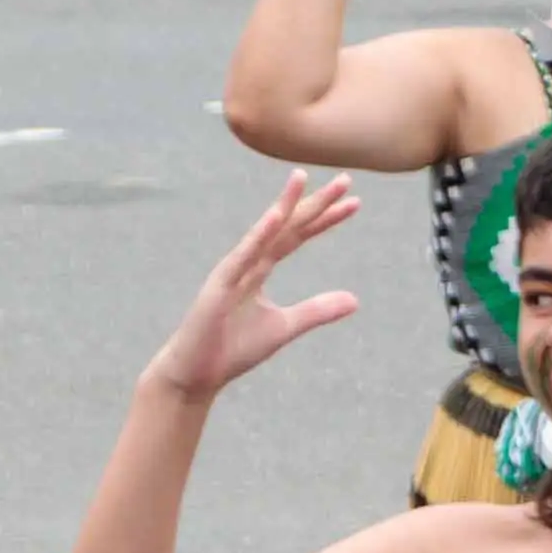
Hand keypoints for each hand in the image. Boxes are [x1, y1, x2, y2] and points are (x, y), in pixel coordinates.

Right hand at [148, 176, 364, 397]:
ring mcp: (231, 271)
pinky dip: (258, 235)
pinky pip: (242, 256)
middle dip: (315, 203)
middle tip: (345, 180)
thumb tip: (355, 299)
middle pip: (286, 226)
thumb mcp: (285, 327)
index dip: (324, 219)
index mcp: (259, 269)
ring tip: (303, 179)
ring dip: (285, 205)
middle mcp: (246, 263)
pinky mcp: (218, 286)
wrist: (196, 373)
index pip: (297, 237)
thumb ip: (317, 310)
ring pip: (264, 233)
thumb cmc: (233, 348)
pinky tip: (276, 216)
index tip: (354, 202)